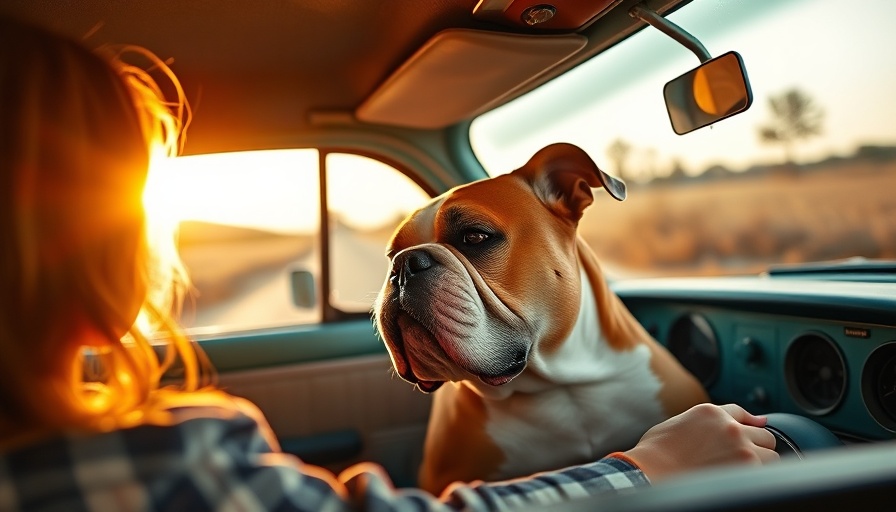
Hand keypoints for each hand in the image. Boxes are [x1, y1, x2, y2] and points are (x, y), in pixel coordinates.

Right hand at [623, 403, 778, 481]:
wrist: (650, 470)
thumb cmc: (656, 452)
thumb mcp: (678, 423)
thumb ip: (706, 420)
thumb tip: (738, 421)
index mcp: (711, 412)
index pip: (742, 414)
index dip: (748, 426)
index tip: (752, 433)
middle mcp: (730, 426)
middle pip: (765, 435)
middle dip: (756, 447)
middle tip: (740, 460)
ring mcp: (741, 448)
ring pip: (771, 455)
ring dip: (761, 463)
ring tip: (741, 472)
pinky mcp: (747, 469)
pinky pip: (767, 474)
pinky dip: (758, 478)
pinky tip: (742, 481)